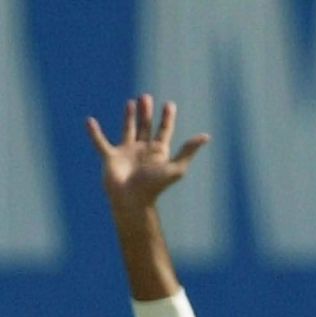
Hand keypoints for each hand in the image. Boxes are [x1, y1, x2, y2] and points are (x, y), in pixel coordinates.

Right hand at [86, 95, 208, 214]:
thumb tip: (206, 136)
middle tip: (146, 97)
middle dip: (147, 112)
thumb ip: (188, 151)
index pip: (164, 130)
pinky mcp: (110, 157)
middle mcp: (143, 150)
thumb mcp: (175, 168)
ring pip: (128, 129)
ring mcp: (126, 153)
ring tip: (131, 102)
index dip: (167, 118)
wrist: (132, 200)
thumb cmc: (155, 186)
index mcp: (158, 152)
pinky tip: (89, 121)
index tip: (170, 104)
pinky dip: (94, 133)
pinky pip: (100, 142)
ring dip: (129, 116)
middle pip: (146, 126)